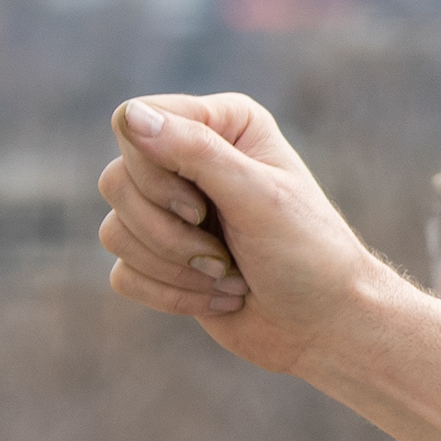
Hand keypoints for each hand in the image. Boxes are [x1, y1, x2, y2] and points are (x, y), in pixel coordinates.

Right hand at [99, 94, 393, 373]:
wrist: (325, 324)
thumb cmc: (306, 253)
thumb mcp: (257, 196)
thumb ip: (196, 151)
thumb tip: (130, 115)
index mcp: (223, 125)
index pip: (135, 124)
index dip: (155, 173)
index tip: (203, 209)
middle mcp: (190, 159)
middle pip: (116, 181)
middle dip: (169, 232)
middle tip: (225, 253)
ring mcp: (171, 211)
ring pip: (114, 231)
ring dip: (176, 268)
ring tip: (230, 278)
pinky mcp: (159, 259)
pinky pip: (123, 274)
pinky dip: (171, 294)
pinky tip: (220, 298)